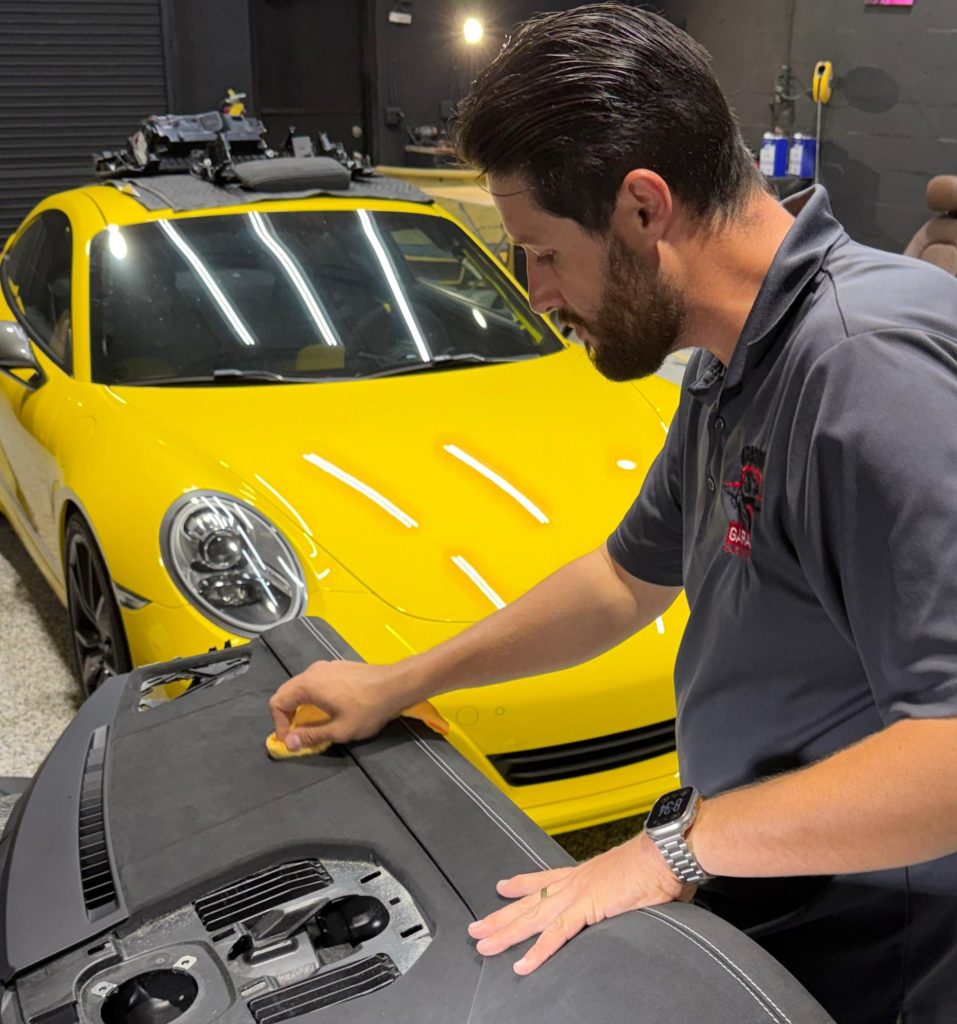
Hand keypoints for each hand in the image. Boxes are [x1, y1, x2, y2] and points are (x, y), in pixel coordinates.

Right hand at [268, 659, 411, 750]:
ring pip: (301, 687)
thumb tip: (289, 743)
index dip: (279, 725)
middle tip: (297, 735)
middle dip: (287, 716)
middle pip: (287, 693)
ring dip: (300, 707)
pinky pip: (315, 683)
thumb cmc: (369, 708)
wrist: (396, 685)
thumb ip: (311, 736)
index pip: (277, 702)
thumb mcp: (339, 730)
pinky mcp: (338, 668)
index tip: (290, 740)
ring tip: (312, 725)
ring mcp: (326, 667)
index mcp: (308, 685)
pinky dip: (313, 698)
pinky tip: (327, 710)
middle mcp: (313, 671)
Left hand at [467, 833, 694, 974]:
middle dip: (501, 915)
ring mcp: (577, 895)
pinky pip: (556, 935)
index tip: (502, 886)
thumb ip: (624, 892)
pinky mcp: (587, 908)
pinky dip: (537, 952)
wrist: (665, 853)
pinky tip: (521, 965)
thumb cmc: (657, 863)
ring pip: (532, 919)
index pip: (544, 879)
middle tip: (476, 926)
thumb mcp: (632, 881)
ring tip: (483, 945)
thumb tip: (634, 897)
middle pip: (529, 902)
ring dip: (506, 933)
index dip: (521, 883)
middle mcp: (575, 882)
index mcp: (584, 874)